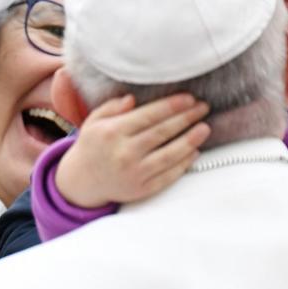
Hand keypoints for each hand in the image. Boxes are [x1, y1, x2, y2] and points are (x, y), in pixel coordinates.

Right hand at [55, 94, 210, 208]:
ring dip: (191, 140)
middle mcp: (125, 153)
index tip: (190, 99)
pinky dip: (183, 163)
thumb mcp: (94, 121)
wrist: (82, 181)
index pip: (149, 115)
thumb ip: (112, 107)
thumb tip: (133, 99)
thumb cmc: (92, 146)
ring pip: (170, 154)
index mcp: (112, 133)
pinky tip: (194, 152)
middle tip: (203, 108)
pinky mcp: (142, 189)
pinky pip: (168, 175)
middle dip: (186, 118)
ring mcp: (135, 173)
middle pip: (163, 132)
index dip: (172, 106)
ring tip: (205, 128)